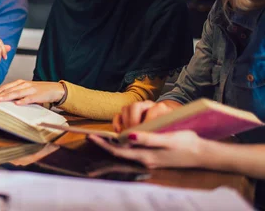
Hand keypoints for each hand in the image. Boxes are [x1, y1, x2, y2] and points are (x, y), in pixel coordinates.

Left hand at [0, 80, 64, 105]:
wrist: (54, 89)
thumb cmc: (39, 90)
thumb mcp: (25, 89)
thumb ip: (15, 93)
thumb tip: (2, 98)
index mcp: (20, 83)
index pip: (5, 87)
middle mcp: (23, 85)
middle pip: (8, 90)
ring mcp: (30, 90)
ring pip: (16, 93)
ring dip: (6, 96)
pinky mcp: (37, 96)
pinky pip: (28, 98)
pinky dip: (22, 101)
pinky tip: (17, 103)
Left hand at [89, 131, 205, 168]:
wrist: (203, 154)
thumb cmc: (186, 144)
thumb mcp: (167, 139)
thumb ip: (148, 138)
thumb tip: (129, 135)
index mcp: (146, 156)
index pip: (118, 150)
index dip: (104, 144)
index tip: (91, 136)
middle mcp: (145, 159)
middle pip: (119, 152)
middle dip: (105, 145)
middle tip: (92, 136)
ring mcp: (149, 159)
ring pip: (126, 152)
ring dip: (114, 145)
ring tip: (104, 136)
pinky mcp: (154, 157)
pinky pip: (134, 152)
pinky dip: (125, 145)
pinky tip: (123, 139)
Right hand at [113, 101, 175, 132]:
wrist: (170, 124)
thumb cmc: (172, 130)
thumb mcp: (173, 130)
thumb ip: (165, 132)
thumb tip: (154, 138)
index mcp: (160, 108)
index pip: (154, 109)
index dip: (149, 121)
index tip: (148, 133)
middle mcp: (147, 105)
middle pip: (135, 106)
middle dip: (133, 120)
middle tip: (135, 133)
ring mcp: (136, 109)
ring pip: (126, 108)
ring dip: (126, 122)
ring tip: (129, 134)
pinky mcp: (128, 115)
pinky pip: (118, 115)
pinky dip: (117, 123)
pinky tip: (120, 132)